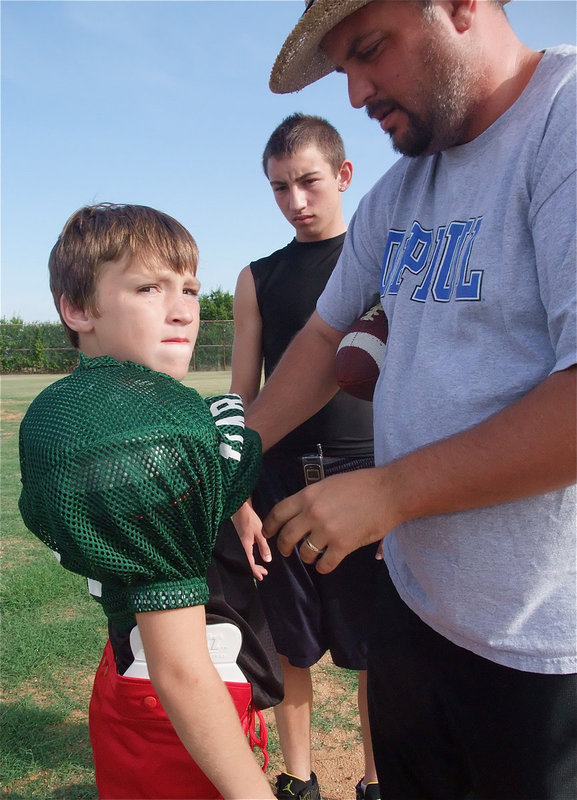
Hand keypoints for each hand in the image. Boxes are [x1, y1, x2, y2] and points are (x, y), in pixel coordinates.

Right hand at [232, 501, 271, 580]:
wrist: (240, 508)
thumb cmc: (250, 519)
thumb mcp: (260, 533)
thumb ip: (264, 547)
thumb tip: (267, 560)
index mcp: (244, 546)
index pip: (249, 563)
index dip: (255, 571)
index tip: (262, 576)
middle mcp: (239, 547)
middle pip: (246, 563)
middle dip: (255, 569)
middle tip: (264, 573)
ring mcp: (237, 543)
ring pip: (244, 558)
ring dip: (252, 564)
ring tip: (261, 567)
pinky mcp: (238, 540)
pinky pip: (243, 553)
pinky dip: (249, 558)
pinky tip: (255, 557)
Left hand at [263, 468, 394, 572]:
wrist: (389, 492)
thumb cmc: (362, 484)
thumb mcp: (329, 484)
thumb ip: (312, 498)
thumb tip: (300, 512)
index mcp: (308, 495)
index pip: (279, 512)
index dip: (270, 525)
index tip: (267, 533)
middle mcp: (313, 513)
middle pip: (287, 536)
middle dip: (284, 546)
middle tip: (286, 551)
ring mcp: (327, 531)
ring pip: (305, 553)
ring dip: (306, 557)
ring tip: (311, 557)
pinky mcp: (343, 546)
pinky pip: (325, 564)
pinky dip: (323, 567)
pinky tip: (326, 564)